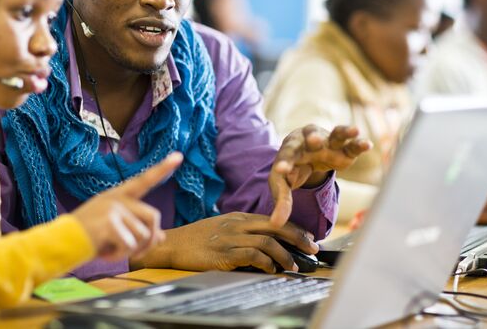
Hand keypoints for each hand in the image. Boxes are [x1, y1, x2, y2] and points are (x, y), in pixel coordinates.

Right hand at [73, 152, 181, 261]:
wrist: (60, 243)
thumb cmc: (88, 237)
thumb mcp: (114, 231)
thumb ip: (137, 230)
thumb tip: (161, 237)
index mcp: (119, 195)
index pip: (144, 180)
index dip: (162, 168)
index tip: (179, 156)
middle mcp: (118, 198)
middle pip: (153, 217)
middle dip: (149, 239)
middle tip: (133, 251)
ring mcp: (113, 208)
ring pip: (144, 235)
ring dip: (131, 250)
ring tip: (112, 249)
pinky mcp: (109, 222)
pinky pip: (129, 245)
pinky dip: (119, 256)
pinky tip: (105, 253)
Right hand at [138, 212, 318, 273]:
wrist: (173, 244)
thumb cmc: (198, 238)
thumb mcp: (223, 227)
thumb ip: (243, 231)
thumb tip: (266, 244)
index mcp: (239, 217)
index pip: (274, 220)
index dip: (294, 228)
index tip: (309, 237)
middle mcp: (238, 224)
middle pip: (276, 227)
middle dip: (298, 238)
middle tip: (313, 249)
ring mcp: (231, 238)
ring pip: (267, 241)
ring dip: (284, 255)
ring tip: (293, 266)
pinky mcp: (224, 253)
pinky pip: (251, 255)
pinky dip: (265, 262)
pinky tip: (271, 269)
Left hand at [269, 124, 371, 226]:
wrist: (305, 156)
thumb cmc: (291, 169)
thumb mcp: (283, 185)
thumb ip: (282, 203)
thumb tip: (275, 225)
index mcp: (290, 150)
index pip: (286, 156)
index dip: (284, 163)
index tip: (281, 170)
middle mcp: (309, 141)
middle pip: (311, 136)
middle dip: (314, 138)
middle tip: (314, 139)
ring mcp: (328, 144)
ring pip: (336, 135)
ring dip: (344, 132)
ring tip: (354, 130)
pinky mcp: (343, 151)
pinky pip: (352, 146)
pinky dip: (359, 144)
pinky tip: (368, 145)